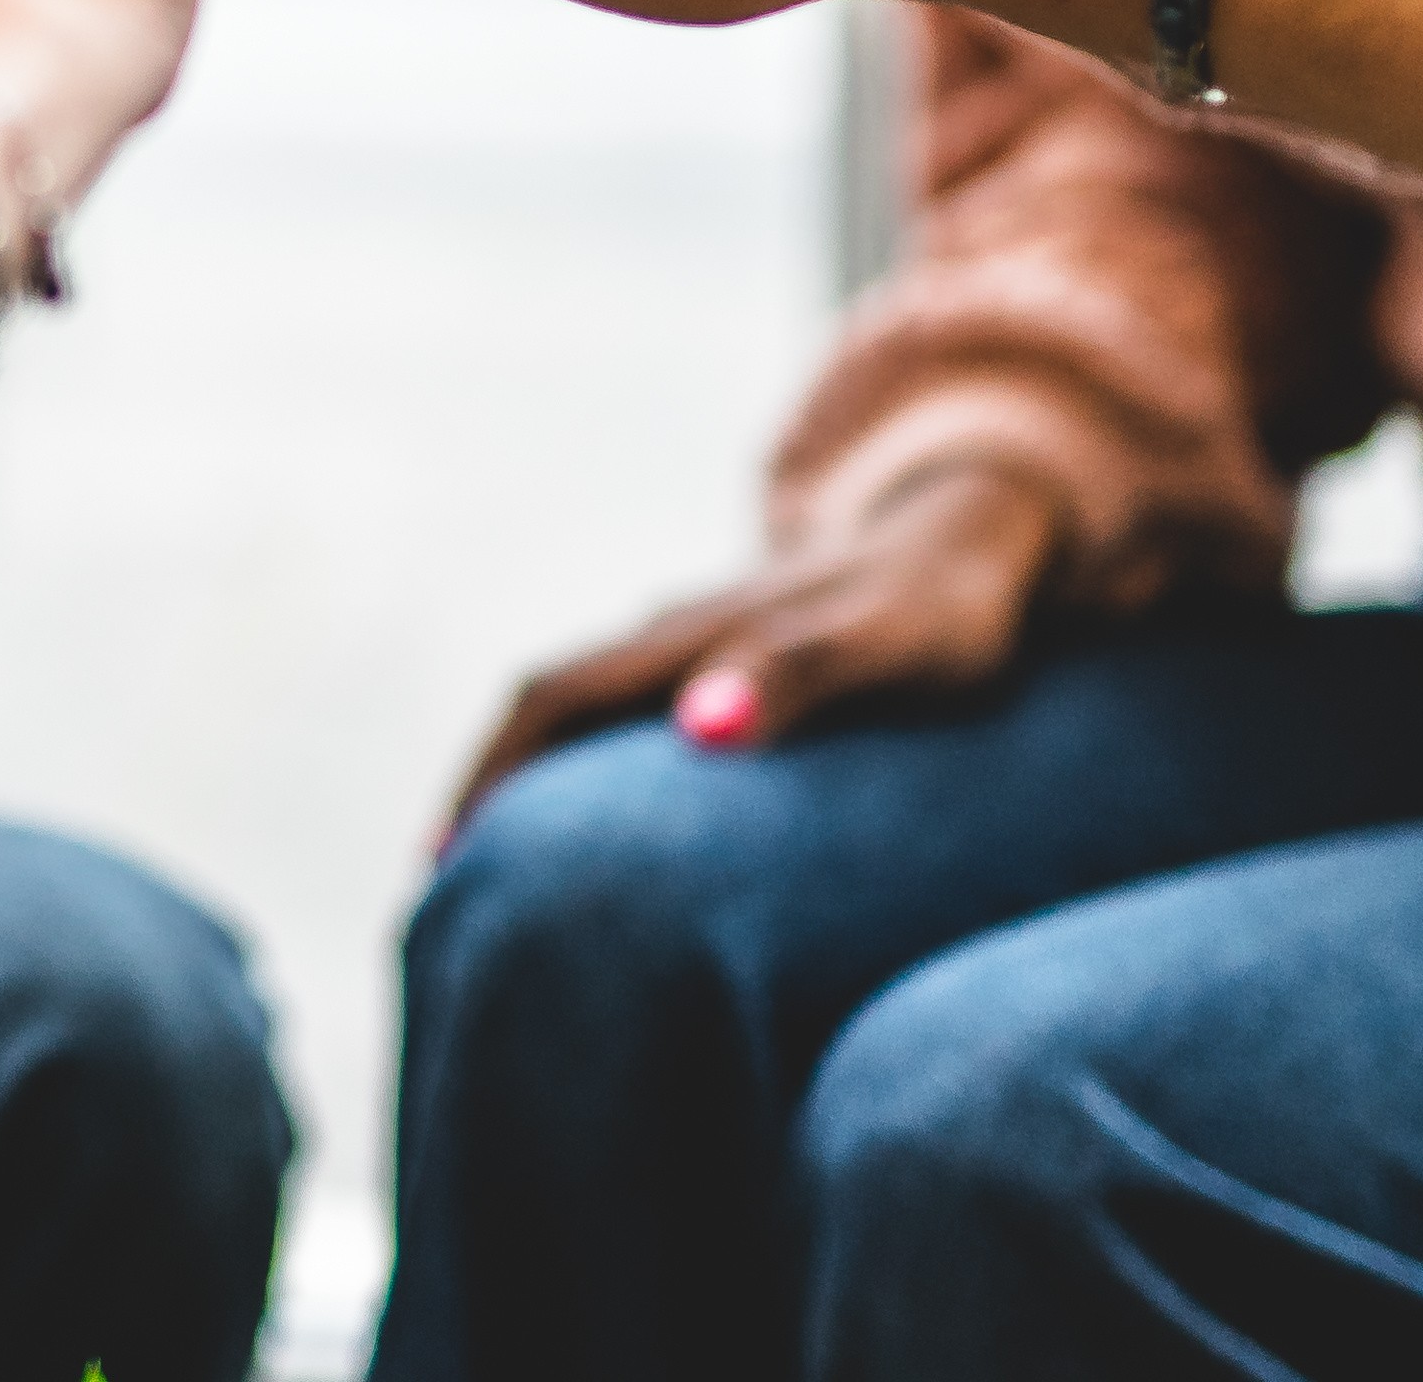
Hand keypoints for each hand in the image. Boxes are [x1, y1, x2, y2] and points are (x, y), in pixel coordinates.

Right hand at [442, 463, 1068, 835]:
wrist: (985, 528)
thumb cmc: (940, 603)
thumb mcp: (883, 641)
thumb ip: (800, 676)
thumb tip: (700, 726)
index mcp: (682, 635)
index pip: (546, 702)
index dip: (487, 779)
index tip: (439, 863)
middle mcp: (669, 635)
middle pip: (540, 707)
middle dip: (480, 794)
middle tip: (437, 894)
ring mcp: (694, 643)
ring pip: (576, 711)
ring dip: (526, 785)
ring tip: (497, 878)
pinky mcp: (726, 661)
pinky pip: (624, 717)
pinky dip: (586, 774)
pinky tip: (600, 832)